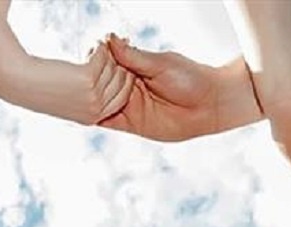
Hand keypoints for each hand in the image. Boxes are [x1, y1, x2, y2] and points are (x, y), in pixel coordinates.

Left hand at [12, 41, 134, 124]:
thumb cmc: (44, 88)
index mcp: (94, 118)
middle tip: (108, 54)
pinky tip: (93, 46)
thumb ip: (92, 95)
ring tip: (97, 48)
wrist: (22, 83)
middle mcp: (95, 110)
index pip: (122, 98)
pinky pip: (103, 58)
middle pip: (122, 83)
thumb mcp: (72, 98)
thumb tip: (116, 77)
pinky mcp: (87, 78)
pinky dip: (99, 49)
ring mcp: (92, 95)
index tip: (118, 66)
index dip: (122, 80)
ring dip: (107, 55)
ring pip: (113, 69)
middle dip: (118, 65)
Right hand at [100, 35, 258, 140]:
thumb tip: (109, 39)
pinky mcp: (129, 123)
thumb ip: (133, 56)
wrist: (209, 104)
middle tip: (88, 73)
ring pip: (98, 100)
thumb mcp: (160, 64)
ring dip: (88, 97)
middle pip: (98, 81)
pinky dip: (93, 116)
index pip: (106, 60)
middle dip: (91, 76)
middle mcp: (127, 85)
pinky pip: (105, 120)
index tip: (93, 52)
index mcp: (133, 66)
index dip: (96, 57)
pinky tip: (85, 110)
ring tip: (81, 90)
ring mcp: (127, 105)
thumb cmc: (190, 79)